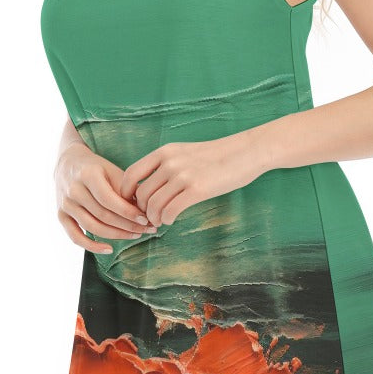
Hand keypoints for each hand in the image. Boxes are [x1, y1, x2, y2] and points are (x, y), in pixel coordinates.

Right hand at [55, 141, 156, 254]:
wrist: (69, 164)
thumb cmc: (97, 168)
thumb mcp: (113, 171)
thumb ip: (127, 190)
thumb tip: (146, 211)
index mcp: (87, 175)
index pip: (109, 200)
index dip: (128, 212)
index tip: (146, 219)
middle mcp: (73, 190)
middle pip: (102, 215)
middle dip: (128, 225)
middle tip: (147, 229)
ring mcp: (65, 204)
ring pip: (92, 227)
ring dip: (116, 235)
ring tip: (136, 235)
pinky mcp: (61, 216)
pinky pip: (75, 237)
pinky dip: (92, 246)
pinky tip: (109, 249)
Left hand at [119, 135, 264, 227]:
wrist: (247, 152)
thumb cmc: (218, 156)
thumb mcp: (186, 152)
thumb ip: (167, 165)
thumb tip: (151, 187)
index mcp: (165, 152)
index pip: (131, 174)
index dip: (126, 193)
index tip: (132, 204)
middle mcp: (170, 162)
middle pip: (141, 194)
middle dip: (142, 210)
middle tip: (149, 218)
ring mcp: (183, 175)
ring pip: (154, 205)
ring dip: (154, 218)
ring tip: (160, 221)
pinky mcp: (197, 189)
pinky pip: (171, 211)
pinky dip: (167, 219)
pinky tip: (171, 220)